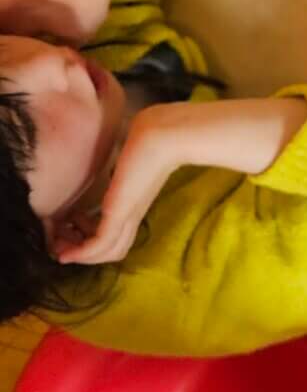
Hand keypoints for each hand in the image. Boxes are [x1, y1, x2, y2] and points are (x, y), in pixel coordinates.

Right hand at [52, 101, 186, 264]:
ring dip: (79, 255)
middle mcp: (131, 214)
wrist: (163, 136)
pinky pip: (100, 243)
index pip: (116, 236)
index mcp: (133, 204)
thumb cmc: (150, 141)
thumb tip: (118, 159)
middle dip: (83, 250)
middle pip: (110, 250)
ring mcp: (127, 214)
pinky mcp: (120, 212)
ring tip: (58, 248)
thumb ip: (123, 166)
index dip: (93, 238)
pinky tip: (65, 255)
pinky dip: (81, 253)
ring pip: (105, 252)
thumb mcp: (131, 159)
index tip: (72, 227)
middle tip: (61, 244)